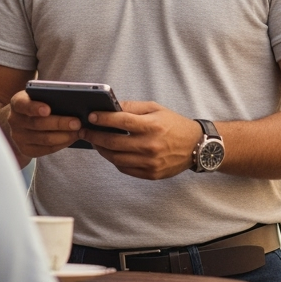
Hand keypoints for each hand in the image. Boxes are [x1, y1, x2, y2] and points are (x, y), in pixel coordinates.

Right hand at [7, 92, 84, 158]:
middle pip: (38, 124)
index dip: (35, 107)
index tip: (48, 109)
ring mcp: (19, 137)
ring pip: (44, 139)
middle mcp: (14, 121)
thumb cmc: (35, 104)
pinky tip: (72, 138)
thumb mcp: (37, 96)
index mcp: (17, 103)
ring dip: (64, 136)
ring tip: (78, 131)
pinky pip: (46, 149)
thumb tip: (72, 100)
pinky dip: (61, 144)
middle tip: (77, 123)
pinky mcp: (26, 150)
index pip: (23, 104)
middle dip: (60, 123)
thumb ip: (48, 96)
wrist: (21, 122)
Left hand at [83, 102, 203, 179]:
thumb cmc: (174, 124)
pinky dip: (114, 160)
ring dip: (101, 150)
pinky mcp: (151, 174)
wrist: (196, 146)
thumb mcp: (156, 109)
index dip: (103, 119)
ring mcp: (150, 162)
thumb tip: (111, 107)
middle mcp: (150, 146)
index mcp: (152, 126)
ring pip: (116, 158)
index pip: (121, 122)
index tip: (90, 116)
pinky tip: (110, 152)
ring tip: (94, 142)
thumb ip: (132, 107)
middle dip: (95, 136)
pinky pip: (125, 168)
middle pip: (114, 143)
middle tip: (84, 131)